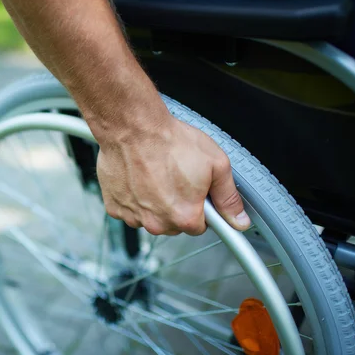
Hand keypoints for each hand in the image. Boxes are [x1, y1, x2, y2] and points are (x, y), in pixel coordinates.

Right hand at [95, 113, 250, 235]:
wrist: (132, 128)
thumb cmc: (170, 142)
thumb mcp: (215, 164)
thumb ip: (228, 197)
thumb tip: (239, 219)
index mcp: (185, 216)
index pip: (200, 226)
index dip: (201, 206)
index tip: (196, 192)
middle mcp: (158, 223)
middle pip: (174, 223)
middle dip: (177, 205)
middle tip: (176, 177)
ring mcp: (134, 216)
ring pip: (151, 217)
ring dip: (154, 202)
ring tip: (156, 175)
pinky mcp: (115, 207)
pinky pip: (130, 209)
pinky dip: (134, 198)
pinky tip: (138, 179)